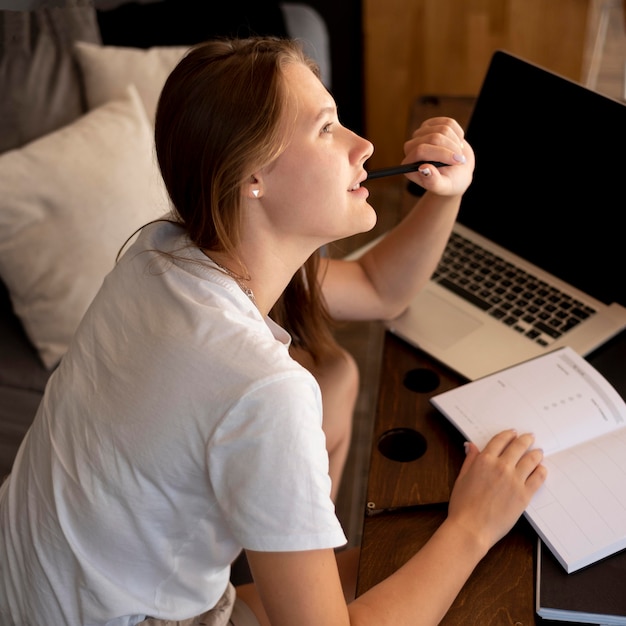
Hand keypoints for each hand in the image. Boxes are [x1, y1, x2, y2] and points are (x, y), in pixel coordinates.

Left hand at [402, 116, 473, 196]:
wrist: (457, 173)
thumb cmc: (449, 183)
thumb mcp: (443, 187)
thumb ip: (432, 181)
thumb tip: (424, 169)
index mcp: (409, 164)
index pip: (421, 151)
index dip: (441, 154)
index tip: (457, 161)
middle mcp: (411, 148)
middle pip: (433, 138)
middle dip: (451, 148)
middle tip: (460, 160)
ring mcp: (420, 134)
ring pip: (443, 129)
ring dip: (456, 143)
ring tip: (458, 154)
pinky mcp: (431, 124)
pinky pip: (449, 122)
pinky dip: (458, 134)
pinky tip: (457, 144)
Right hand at [446, 430, 546, 553]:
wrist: (471, 528)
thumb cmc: (463, 506)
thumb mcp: (462, 478)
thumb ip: (470, 460)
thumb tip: (471, 446)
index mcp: (484, 461)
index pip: (500, 440)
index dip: (508, 435)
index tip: (513, 433)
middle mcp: (501, 467)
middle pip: (518, 447)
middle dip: (525, 440)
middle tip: (530, 437)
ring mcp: (515, 480)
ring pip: (530, 460)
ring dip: (535, 453)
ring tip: (538, 452)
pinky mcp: (524, 495)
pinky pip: (537, 478)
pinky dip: (541, 471)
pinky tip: (541, 469)